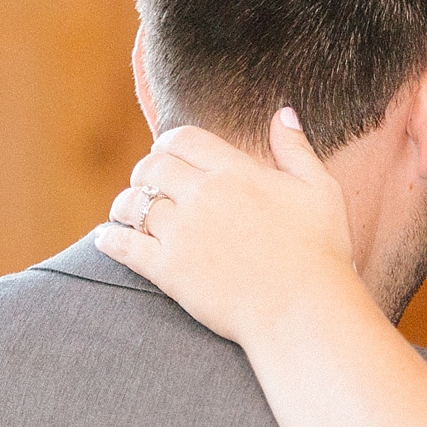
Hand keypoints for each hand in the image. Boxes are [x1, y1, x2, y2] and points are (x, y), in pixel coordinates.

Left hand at [95, 109, 363, 345]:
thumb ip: (296, 149)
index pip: (183, 139)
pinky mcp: (169, 271)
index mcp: (236, 171)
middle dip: (144, 172)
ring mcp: (183, 233)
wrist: (303, 311)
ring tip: (124, 211)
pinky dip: (111, 239)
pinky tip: (106, 238)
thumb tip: (281, 114)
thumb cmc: (319, 252)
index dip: (169, 142)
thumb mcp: (320, 191)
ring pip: (134, 205)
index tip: (165, 152)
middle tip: (144, 182)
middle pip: (153, 168)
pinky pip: (126, 247)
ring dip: (125, 205)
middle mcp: (203, 195)